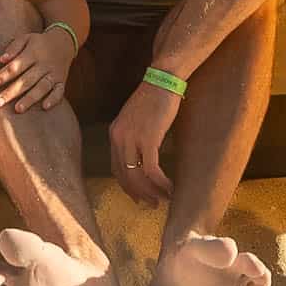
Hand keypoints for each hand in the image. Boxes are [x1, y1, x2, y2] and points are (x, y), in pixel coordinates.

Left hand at [0, 27, 74, 113]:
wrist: (64, 42)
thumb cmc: (38, 43)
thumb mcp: (26, 38)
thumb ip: (13, 47)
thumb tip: (1, 60)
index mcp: (32, 53)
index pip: (14, 67)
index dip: (0, 77)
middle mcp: (43, 64)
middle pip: (26, 80)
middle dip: (11, 92)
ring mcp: (53, 74)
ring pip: (42, 87)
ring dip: (30, 98)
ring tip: (18, 109)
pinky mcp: (61, 81)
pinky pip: (59, 91)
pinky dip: (54, 99)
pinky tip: (45, 107)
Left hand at [109, 81, 179, 204]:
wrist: (162, 81)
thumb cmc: (154, 98)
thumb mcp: (137, 119)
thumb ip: (135, 137)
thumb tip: (143, 158)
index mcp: (114, 134)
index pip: (116, 169)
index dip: (127, 186)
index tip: (138, 197)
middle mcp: (118, 139)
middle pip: (125, 177)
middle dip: (139, 194)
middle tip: (152, 204)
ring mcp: (132, 140)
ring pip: (137, 177)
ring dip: (151, 192)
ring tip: (163, 199)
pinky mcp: (148, 140)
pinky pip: (151, 170)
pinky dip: (161, 183)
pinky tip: (170, 188)